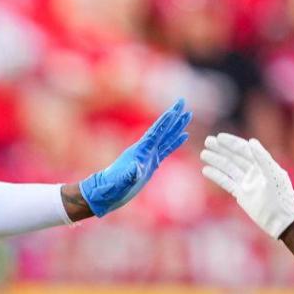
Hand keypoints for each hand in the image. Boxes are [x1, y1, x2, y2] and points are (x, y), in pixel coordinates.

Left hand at [75, 97, 190, 217]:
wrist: (106, 192)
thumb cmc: (112, 187)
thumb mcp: (121, 181)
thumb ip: (129, 175)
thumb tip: (136, 169)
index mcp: (139, 150)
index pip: (155, 132)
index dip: (165, 121)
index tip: (176, 108)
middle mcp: (145, 149)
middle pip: (162, 129)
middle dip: (173, 115)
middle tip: (183, 101)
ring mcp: (148, 155)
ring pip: (166, 137)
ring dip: (177, 126)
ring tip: (187, 115)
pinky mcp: (151, 163)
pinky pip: (166, 149)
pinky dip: (175, 142)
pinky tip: (183, 136)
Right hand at [200, 134, 293, 238]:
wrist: (280, 220)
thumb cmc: (281, 197)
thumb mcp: (273, 175)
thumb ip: (262, 158)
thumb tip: (251, 141)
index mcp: (263, 164)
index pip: (244, 150)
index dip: (231, 143)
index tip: (219, 137)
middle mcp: (254, 171)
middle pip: (234, 156)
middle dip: (221, 149)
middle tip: (207, 141)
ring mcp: (246, 182)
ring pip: (228, 168)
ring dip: (216, 161)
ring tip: (203, 154)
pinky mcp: (241, 194)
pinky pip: (226, 182)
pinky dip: (216, 176)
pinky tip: (206, 170)